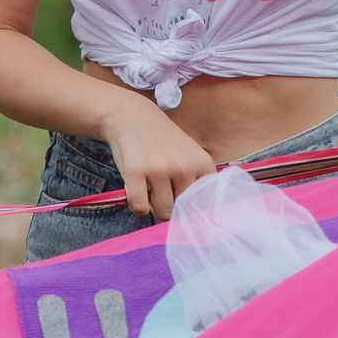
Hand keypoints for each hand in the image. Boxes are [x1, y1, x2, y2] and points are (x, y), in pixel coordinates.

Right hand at [100, 97, 218, 219]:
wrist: (132, 116)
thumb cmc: (162, 142)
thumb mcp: (189, 155)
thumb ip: (196, 182)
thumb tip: (194, 221)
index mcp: (203, 163)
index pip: (205, 204)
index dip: (191, 206)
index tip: (181, 199)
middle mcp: (184, 166)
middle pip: (182, 211)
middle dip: (170, 204)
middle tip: (161, 186)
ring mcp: (160, 169)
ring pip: (162, 213)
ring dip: (153, 205)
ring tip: (149, 185)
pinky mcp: (136, 172)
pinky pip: (140, 208)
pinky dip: (136, 205)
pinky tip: (136, 188)